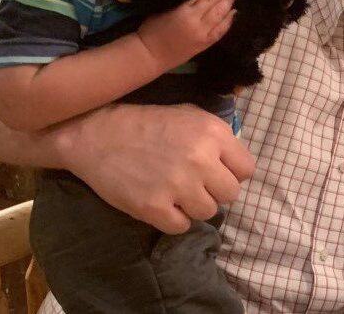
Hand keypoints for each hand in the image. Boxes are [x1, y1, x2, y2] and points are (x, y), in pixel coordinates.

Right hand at [50, 103, 255, 233]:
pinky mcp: (154, 207)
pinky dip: (173, 219)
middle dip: (215, 190)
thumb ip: (217, 137)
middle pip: (231, 194)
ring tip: (176, 192)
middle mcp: (201, 159)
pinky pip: (181, 227)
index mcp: (213, 133)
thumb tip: (235, 161)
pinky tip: (161, 203)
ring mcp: (177, 185)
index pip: (246, 170)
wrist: (97, 134)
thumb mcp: (190, 115)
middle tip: (195, 184)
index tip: (217, 172)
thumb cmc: (147, 122)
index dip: (232, 172)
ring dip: (194, 206)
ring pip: (208, 213)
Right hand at [136, 0, 235, 72]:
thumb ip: (179, 0)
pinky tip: (234, 12)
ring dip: (228, 3)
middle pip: (214, 2)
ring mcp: (202, 34)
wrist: (150, 56)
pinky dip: (229, 21)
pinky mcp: (205, 44)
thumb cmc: (151, 30)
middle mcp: (195, 21)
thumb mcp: (162, 9)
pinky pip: (221, 31)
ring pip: (220, 15)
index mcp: (182, 11)